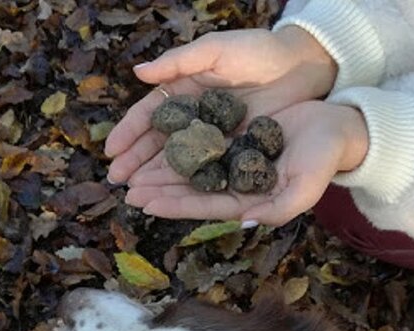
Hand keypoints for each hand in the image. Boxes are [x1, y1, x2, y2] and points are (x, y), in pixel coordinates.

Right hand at [105, 26, 336, 183]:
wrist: (302, 65)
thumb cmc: (258, 50)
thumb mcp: (216, 50)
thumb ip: (179, 62)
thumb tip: (138, 73)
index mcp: (185, 90)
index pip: (150, 115)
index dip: (129, 133)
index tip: (112, 153)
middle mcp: (196, 116)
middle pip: (160, 143)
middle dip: (137, 162)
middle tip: (119, 183)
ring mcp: (215, 135)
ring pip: (181, 160)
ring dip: (158, 178)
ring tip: (139, 195)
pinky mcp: (235, 150)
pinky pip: (208, 169)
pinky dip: (191, 183)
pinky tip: (175, 196)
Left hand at [123, 101, 368, 226]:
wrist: (336, 128)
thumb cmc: (323, 160)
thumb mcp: (304, 188)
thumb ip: (277, 209)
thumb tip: (243, 222)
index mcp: (250, 200)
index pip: (206, 206)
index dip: (175, 206)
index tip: (145, 204)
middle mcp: (238, 182)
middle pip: (192, 189)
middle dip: (160, 189)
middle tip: (127, 189)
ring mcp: (236, 158)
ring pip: (193, 166)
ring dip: (164, 168)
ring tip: (134, 169)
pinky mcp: (237, 135)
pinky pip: (203, 139)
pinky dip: (181, 140)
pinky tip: (159, 137)